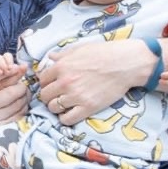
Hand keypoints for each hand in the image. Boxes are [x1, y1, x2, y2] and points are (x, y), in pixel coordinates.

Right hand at [0, 53, 27, 135]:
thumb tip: (19, 67)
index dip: (8, 71)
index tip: (17, 68)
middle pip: (11, 92)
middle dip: (20, 86)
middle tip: (21, 85)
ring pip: (19, 103)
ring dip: (24, 96)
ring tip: (20, 94)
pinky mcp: (4, 128)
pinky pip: (21, 113)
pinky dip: (24, 107)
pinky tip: (19, 105)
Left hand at [38, 40, 152, 124]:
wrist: (125, 63)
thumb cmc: (103, 53)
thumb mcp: (79, 49)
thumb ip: (63, 54)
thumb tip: (50, 58)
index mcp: (61, 66)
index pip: (42, 80)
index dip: (46, 83)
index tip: (51, 85)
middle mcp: (65, 82)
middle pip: (44, 95)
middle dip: (48, 96)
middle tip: (56, 95)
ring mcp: (76, 96)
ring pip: (53, 108)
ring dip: (56, 107)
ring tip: (63, 104)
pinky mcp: (88, 107)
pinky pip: (67, 119)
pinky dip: (65, 118)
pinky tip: (70, 113)